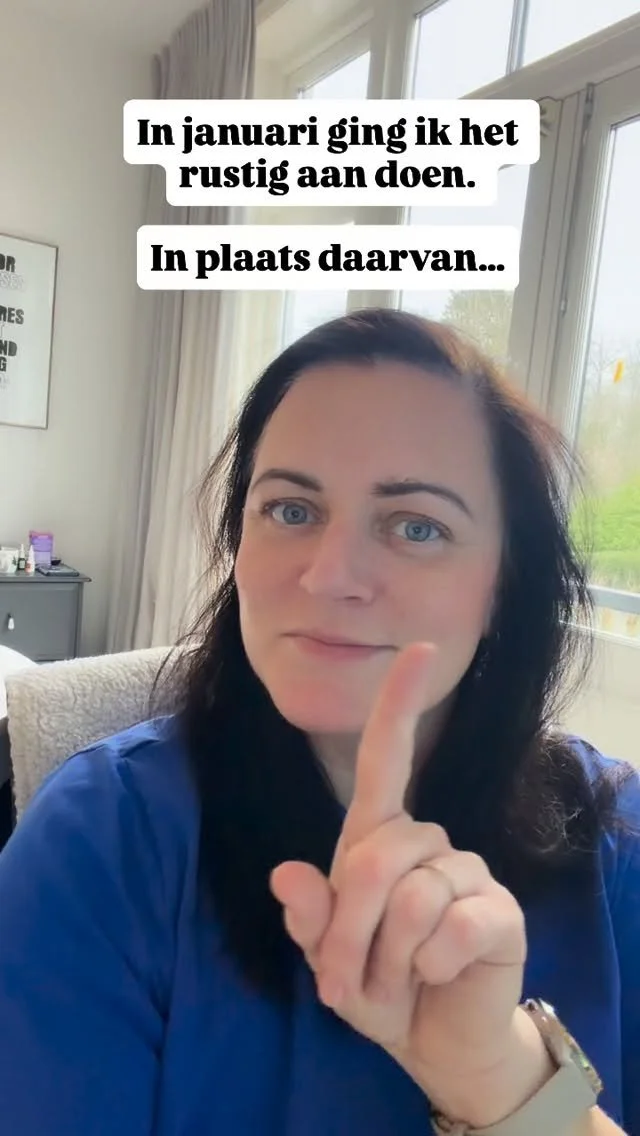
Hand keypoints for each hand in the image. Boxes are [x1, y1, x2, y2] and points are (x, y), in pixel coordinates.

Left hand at [270, 643, 549, 1125]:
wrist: (434, 1040)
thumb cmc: (378, 986)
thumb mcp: (328, 961)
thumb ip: (309, 919)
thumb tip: (286, 875)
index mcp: (379, 838)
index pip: (389, 757)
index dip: (400, 701)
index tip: (421, 648)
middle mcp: (428, 843)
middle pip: (375, 855)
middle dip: (349, 929)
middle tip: (348, 978)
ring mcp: (468, 873)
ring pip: (413, 896)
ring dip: (389, 957)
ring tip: (397, 981)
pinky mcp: (500, 910)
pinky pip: (454, 925)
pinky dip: (431, 965)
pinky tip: (439, 975)